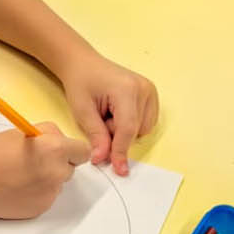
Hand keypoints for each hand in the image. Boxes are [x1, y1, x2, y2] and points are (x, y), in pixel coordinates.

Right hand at [0, 124, 88, 219]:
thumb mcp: (24, 132)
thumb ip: (50, 134)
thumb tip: (62, 141)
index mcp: (55, 149)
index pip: (83, 152)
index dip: (72, 150)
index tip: (63, 150)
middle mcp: (57, 173)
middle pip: (71, 169)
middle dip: (58, 164)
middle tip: (34, 161)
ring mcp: (50, 194)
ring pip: (58, 184)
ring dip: (47, 179)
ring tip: (20, 175)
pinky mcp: (41, 208)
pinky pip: (46, 197)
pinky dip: (36, 193)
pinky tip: (17, 187)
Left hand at [59, 50, 158, 175]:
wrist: (85, 64)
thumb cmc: (81, 84)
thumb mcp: (82, 111)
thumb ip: (96, 135)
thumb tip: (103, 159)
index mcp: (127, 90)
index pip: (127, 129)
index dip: (121, 151)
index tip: (118, 169)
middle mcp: (144, 89)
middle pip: (135, 131)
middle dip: (116, 136)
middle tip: (99, 120)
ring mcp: (150, 91)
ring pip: (142, 130)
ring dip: (124, 131)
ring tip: (108, 115)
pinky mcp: (152, 95)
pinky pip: (146, 123)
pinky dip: (131, 125)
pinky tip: (118, 113)